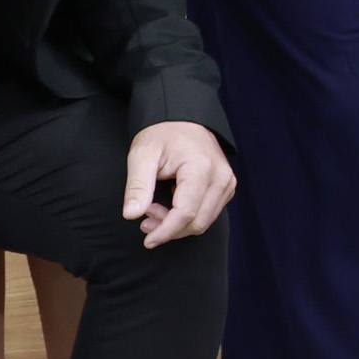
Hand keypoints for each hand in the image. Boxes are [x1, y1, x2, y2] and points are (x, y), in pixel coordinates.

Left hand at [122, 123, 236, 245]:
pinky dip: (189, 218)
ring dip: (178, 225)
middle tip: (145, 218)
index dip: (165, 231)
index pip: (186, 213)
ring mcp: (227, 182)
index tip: (147, 240)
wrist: (183, 118)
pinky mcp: (226, 186)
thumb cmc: (161, 135)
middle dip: (169, 229)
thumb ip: (137, 185)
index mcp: (201, 168)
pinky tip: (171, 206)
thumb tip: (131, 215)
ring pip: (205, 221)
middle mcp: (221, 177)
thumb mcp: (142, 155)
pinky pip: (209, 213)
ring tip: (155, 210)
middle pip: (197, 222)